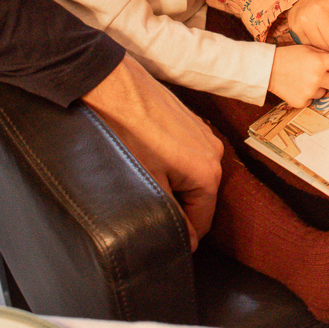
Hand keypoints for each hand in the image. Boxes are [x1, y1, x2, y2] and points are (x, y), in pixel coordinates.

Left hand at [82, 54, 222, 249]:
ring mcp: (204, 133)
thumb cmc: (126, 133)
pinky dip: (171, 163)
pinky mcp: (190, 121)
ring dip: (172, 183)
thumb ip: (172, 217)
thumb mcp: (148, 185)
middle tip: (143, 203)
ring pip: (192, 176)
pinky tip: (145, 156)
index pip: (204, 222)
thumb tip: (188, 241)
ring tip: (142, 176)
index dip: (182, 235)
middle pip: (200, 198)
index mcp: (208, 172)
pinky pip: (187, 155)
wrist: (113, 86)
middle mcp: (215, 152)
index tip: (158, 234)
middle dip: (176, 206)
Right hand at [269, 44, 328, 107]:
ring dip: (320, 86)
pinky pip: (314, 99)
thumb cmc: (288, 56)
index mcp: (319, 61)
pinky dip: (309, 94)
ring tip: (304, 78)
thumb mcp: (308, 49)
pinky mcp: (302, 101)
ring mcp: (310, 90)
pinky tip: (298, 85)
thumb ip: (326, 55)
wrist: (267, 69)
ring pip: (326, 91)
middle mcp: (316, 76)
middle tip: (317, 72)